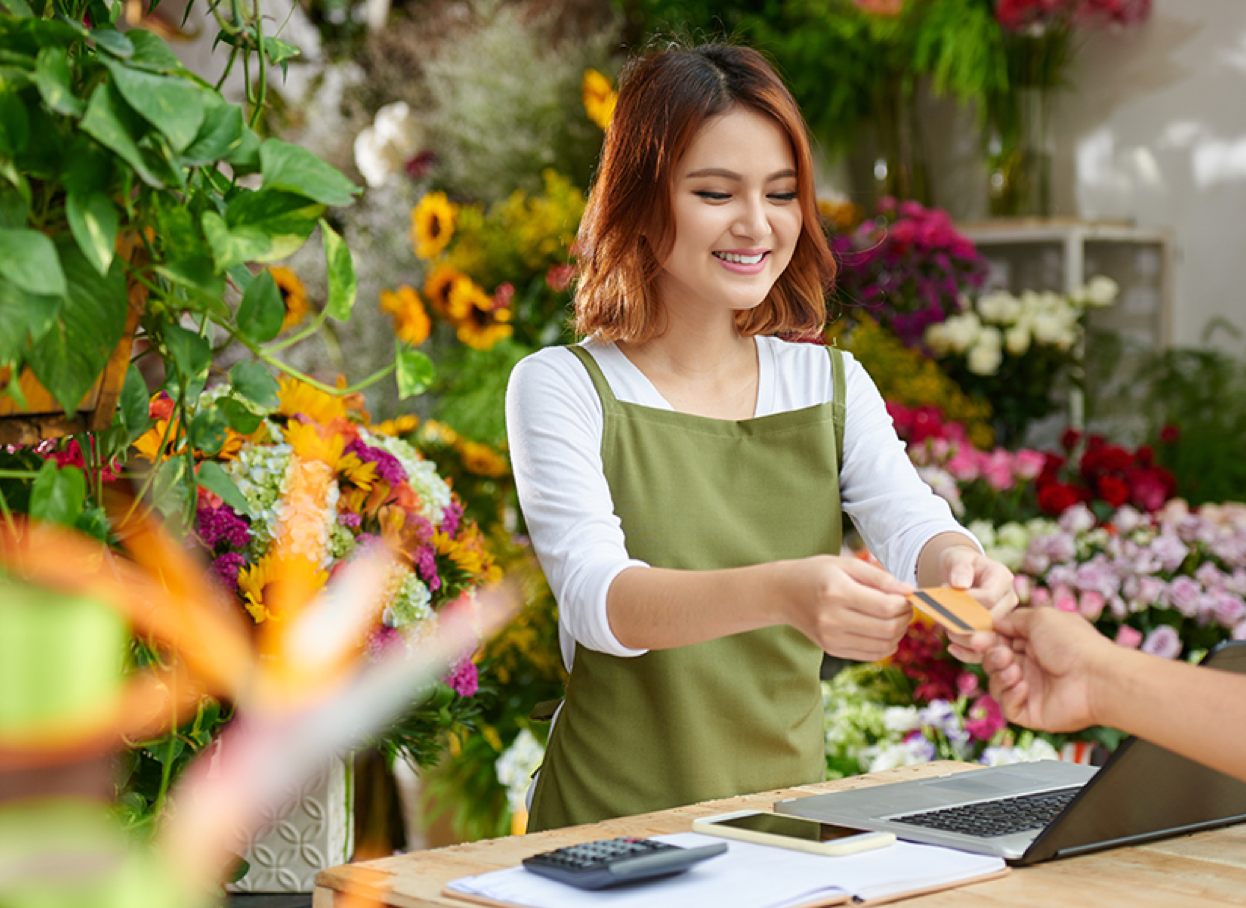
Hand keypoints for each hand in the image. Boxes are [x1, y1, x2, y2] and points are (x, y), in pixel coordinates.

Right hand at [778, 554, 913, 661]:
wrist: (782, 593)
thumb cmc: (817, 573)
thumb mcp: (845, 564)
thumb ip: (878, 576)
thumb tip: (908, 591)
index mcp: (838, 592)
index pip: (887, 607)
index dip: (905, 603)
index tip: (906, 596)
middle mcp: (832, 618)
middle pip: (887, 629)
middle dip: (905, 619)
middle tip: (904, 608)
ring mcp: (830, 637)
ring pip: (882, 646)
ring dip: (898, 634)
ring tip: (895, 619)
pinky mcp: (831, 649)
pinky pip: (870, 655)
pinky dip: (885, 646)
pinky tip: (883, 632)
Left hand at [937, 546, 1018, 662]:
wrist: (961, 574)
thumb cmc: (960, 564)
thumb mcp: (957, 558)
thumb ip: (960, 568)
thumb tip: (960, 583)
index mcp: (1002, 577)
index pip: (990, 597)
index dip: (968, 604)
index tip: (948, 604)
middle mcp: (1009, 598)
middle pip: (992, 620)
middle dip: (967, 625)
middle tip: (946, 625)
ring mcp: (1005, 617)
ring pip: (991, 636)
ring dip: (966, 640)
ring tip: (948, 634)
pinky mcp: (998, 631)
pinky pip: (986, 646)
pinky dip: (969, 651)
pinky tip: (953, 649)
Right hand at [982, 607, 1114, 732]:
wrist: (1097, 678)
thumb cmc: (1073, 644)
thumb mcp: (1040, 618)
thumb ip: (1012, 619)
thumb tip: (993, 623)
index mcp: (1033, 644)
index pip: (998, 642)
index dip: (982, 641)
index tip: (971, 639)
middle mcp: (1031, 666)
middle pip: (993, 662)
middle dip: (991, 656)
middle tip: (1002, 654)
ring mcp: (1031, 690)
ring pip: (996, 684)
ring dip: (1000, 675)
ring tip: (1015, 671)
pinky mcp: (1031, 712)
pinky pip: (1007, 706)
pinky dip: (1010, 695)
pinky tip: (1024, 687)